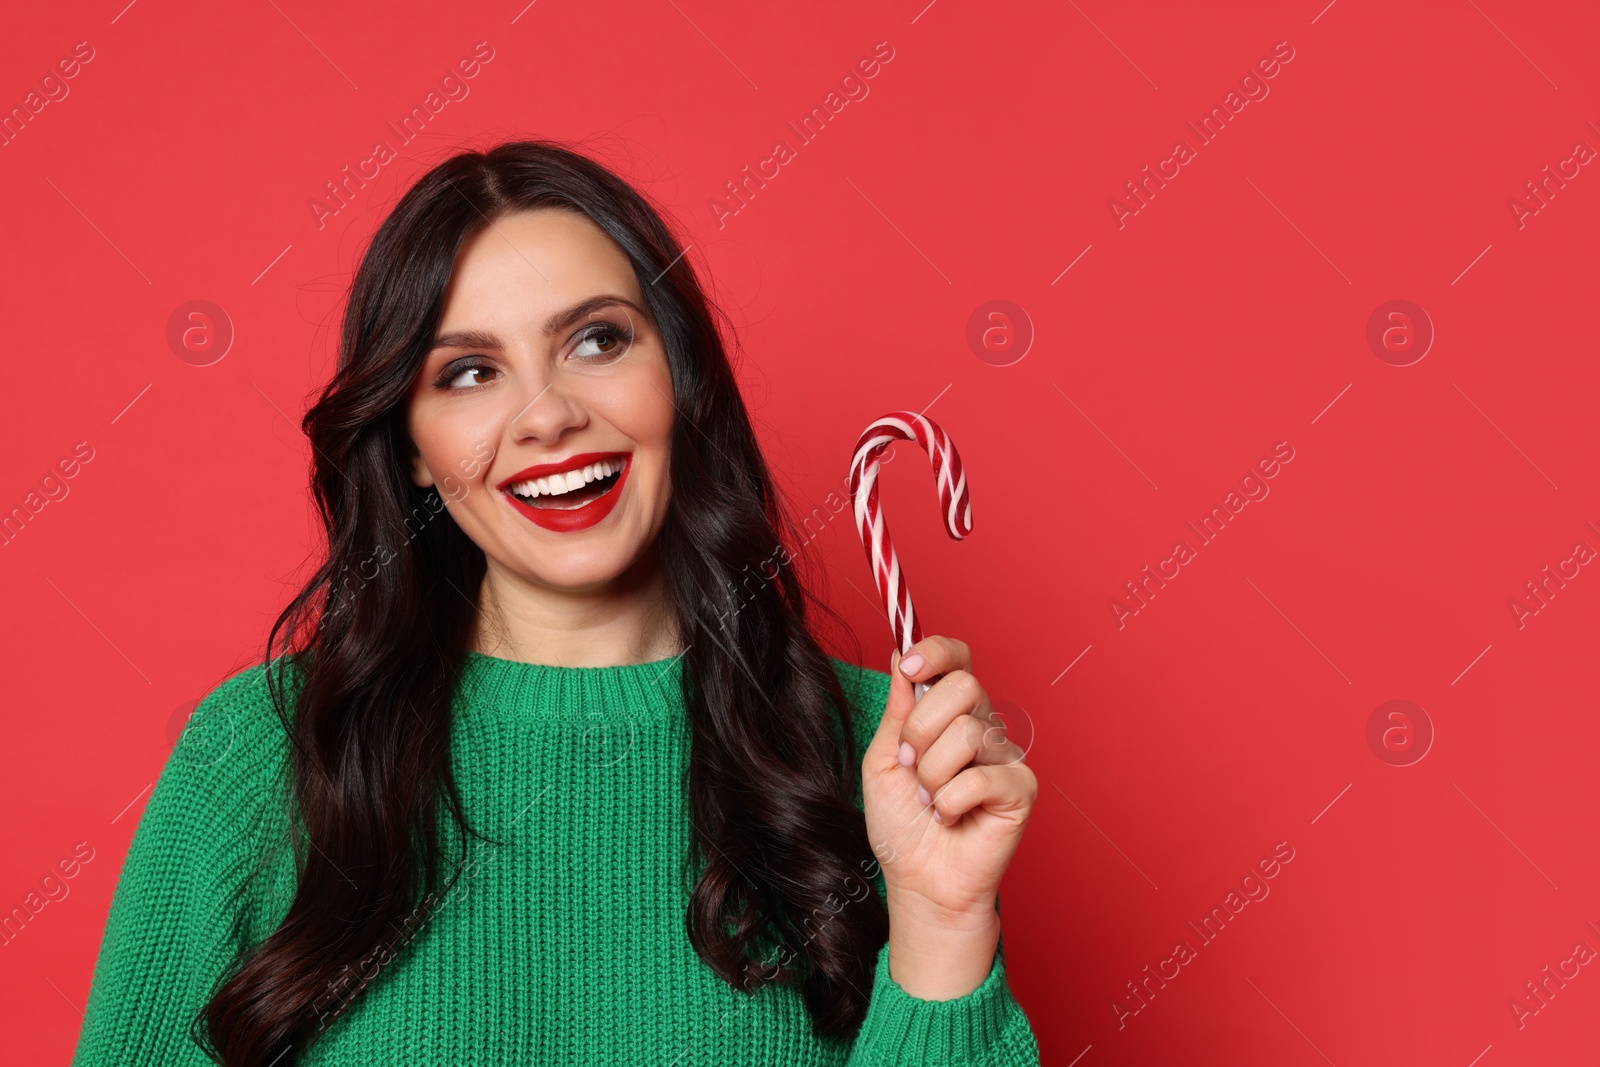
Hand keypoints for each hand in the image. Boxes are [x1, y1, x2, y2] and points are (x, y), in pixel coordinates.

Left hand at [860, 635, 1036, 997]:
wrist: (917, 879)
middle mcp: (983, 727)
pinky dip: (950, 803)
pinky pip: (980, 777)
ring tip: (930, 800)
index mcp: (950, 712)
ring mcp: (1004, 757)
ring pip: (966, 734)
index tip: (910, 666)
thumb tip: (902, 655)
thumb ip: (898, 708)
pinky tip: (951, 817)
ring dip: (932, 775)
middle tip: (912, 766)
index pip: (957, 658)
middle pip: (964, 686)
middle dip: (922, 729)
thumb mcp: (884, 758)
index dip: (937, 652)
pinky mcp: (1021, 789)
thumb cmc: (902, 823)